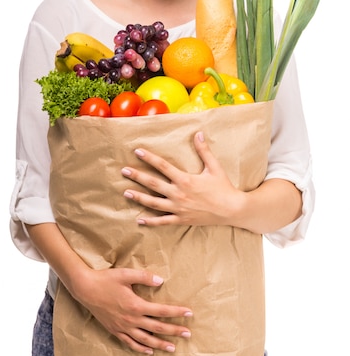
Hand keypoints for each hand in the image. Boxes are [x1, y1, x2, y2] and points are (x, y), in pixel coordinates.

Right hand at [73, 266, 192, 354]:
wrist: (85, 289)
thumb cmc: (106, 279)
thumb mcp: (126, 274)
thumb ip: (144, 277)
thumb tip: (161, 281)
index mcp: (136, 305)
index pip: (161, 311)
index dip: (176, 312)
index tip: (189, 313)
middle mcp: (131, 319)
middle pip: (157, 328)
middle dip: (174, 331)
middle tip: (188, 334)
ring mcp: (123, 327)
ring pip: (145, 339)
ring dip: (160, 344)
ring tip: (172, 348)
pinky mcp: (115, 330)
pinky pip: (130, 343)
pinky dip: (141, 348)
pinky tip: (149, 351)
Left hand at [121, 131, 244, 226]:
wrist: (232, 210)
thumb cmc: (223, 188)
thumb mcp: (214, 167)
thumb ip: (204, 151)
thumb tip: (198, 133)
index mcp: (185, 179)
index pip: (162, 166)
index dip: (149, 158)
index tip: (137, 151)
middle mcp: (178, 194)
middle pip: (153, 184)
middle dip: (137, 176)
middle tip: (123, 171)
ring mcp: (178, 208)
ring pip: (153, 203)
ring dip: (139, 197)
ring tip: (126, 192)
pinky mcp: (181, 219)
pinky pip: (163, 221)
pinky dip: (151, 222)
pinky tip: (140, 220)